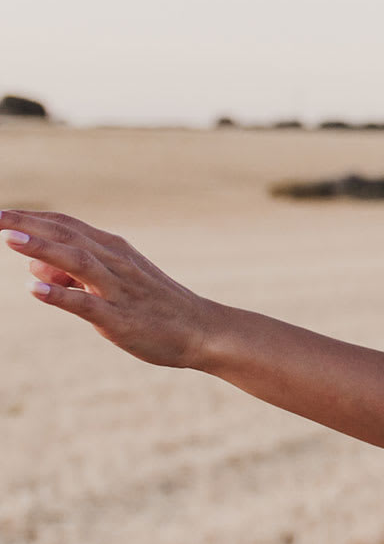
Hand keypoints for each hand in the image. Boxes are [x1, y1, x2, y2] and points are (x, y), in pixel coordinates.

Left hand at [6, 209, 223, 367]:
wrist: (203, 330)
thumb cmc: (156, 306)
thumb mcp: (114, 282)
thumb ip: (72, 274)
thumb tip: (34, 266)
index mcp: (114, 250)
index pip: (66, 225)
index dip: (32, 217)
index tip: (0, 212)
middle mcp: (115, 264)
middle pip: (67, 236)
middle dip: (28, 225)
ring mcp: (119, 291)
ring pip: (78, 263)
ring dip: (43, 250)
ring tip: (9, 239)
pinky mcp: (122, 319)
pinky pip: (89, 305)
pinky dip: (62, 297)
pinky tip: (36, 290)